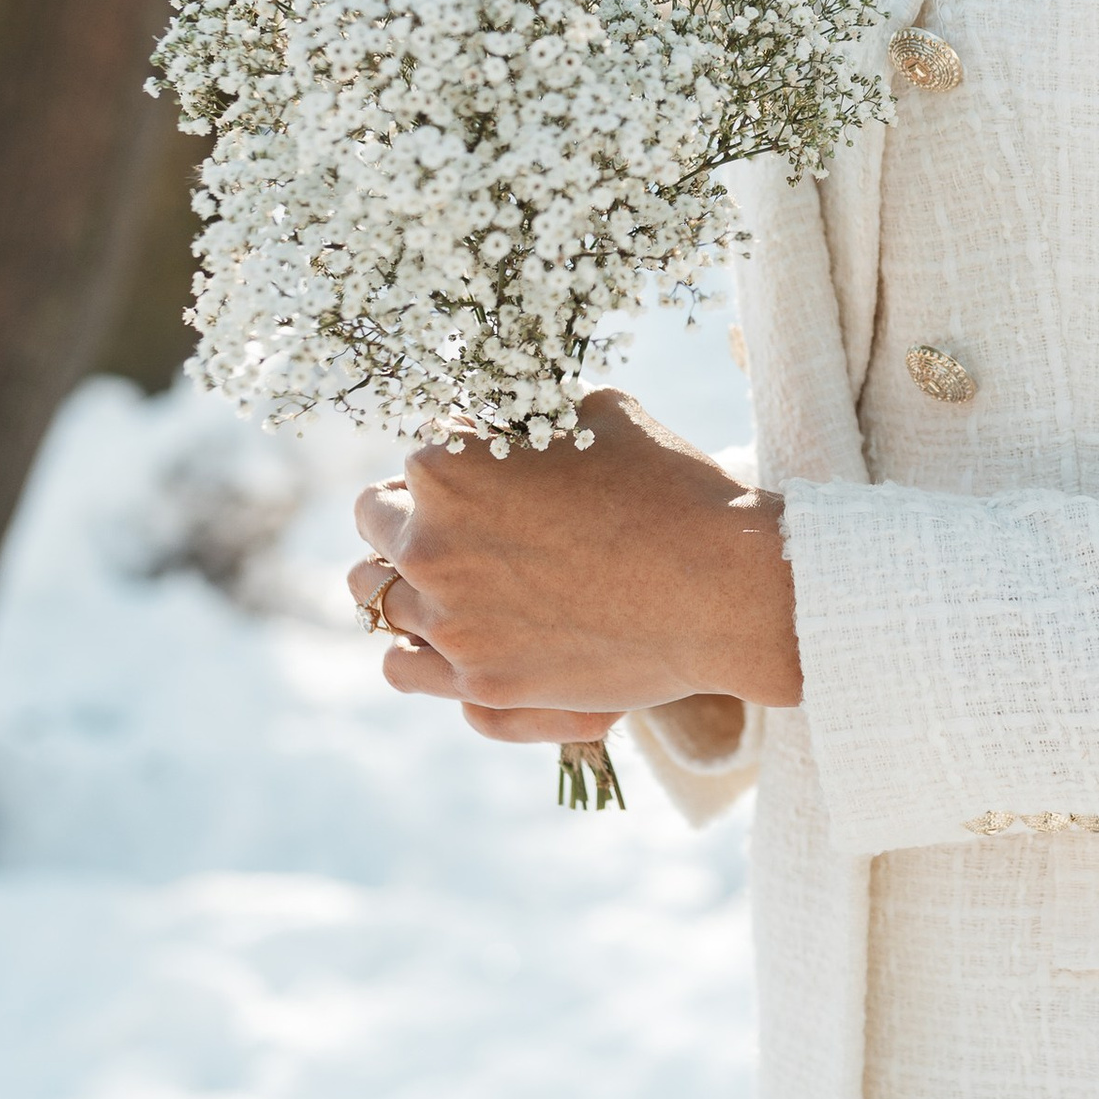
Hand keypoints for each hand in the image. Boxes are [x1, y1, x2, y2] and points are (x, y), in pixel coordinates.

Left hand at [347, 386, 799, 745]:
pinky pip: (403, 666)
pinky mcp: (480, 683)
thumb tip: (512, 416)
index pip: (416, 451)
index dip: (456, 453)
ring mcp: (450, 623)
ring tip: (453, 574)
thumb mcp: (601, 414)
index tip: (489, 465)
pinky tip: (453, 630)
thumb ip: (533, 415)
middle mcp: (431, 545)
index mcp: (449, 468)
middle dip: (413, 508)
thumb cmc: (671, 490)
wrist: (726, 591)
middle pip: (375, 518)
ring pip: (372, 594)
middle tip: (468, 516)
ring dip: (404, 576)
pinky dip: (417, 646)